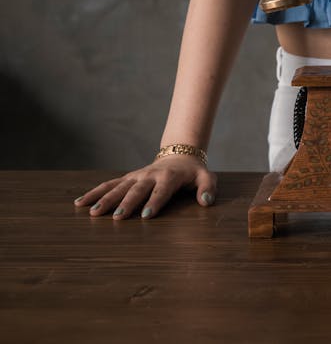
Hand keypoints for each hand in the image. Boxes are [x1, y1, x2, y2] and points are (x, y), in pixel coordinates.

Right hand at [73, 155, 216, 219]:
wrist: (180, 156)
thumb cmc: (194, 172)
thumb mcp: (206, 177)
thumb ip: (208, 188)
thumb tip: (206, 201)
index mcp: (169, 177)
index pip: (161, 191)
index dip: (154, 202)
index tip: (145, 215)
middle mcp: (150, 175)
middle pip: (136, 190)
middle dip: (126, 203)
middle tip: (115, 217)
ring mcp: (136, 176)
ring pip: (118, 187)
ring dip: (105, 199)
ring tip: (92, 212)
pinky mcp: (128, 178)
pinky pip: (109, 185)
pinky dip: (94, 192)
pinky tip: (79, 203)